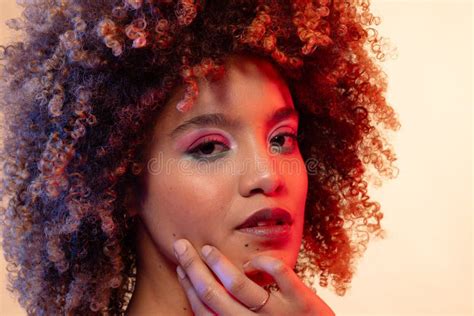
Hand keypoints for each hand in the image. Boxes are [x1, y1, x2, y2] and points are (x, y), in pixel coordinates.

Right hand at [173, 238, 335, 315]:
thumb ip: (233, 315)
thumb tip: (207, 291)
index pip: (203, 311)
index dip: (188, 287)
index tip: (180, 267)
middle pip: (213, 294)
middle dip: (193, 267)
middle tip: (181, 246)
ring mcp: (278, 314)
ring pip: (238, 285)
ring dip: (218, 263)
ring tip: (207, 248)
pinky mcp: (301, 301)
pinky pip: (278, 274)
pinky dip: (262, 262)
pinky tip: (253, 262)